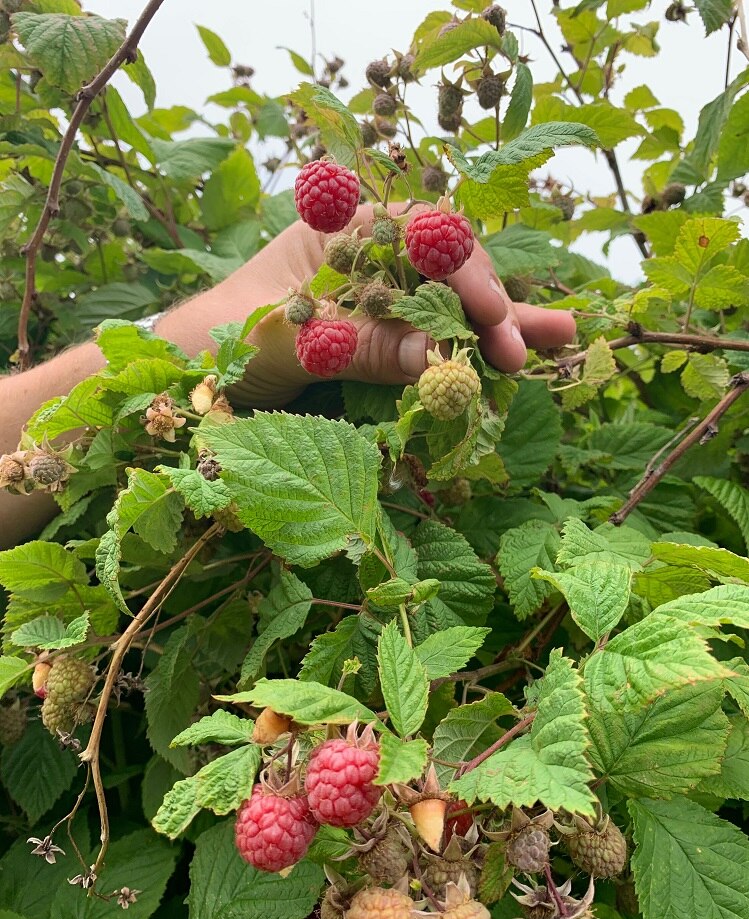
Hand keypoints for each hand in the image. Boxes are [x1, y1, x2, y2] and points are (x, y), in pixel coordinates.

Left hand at [157, 205, 575, 407]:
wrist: (190, 371)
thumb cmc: (226, 335)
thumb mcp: (292, 338)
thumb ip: (364, 344)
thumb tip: (439, 357)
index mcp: (347, 228)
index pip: (423, 236)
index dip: (462, 276)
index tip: (488, 319)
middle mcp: (374, 257)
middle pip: (449, 271)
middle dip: (495, 307)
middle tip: (531, 348)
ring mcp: (382, 298)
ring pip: (452, 306)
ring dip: (505, 325)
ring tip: (563, 338)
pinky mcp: (384, 338)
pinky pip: (435, 340)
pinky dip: (472, 351)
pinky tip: (514, 357)